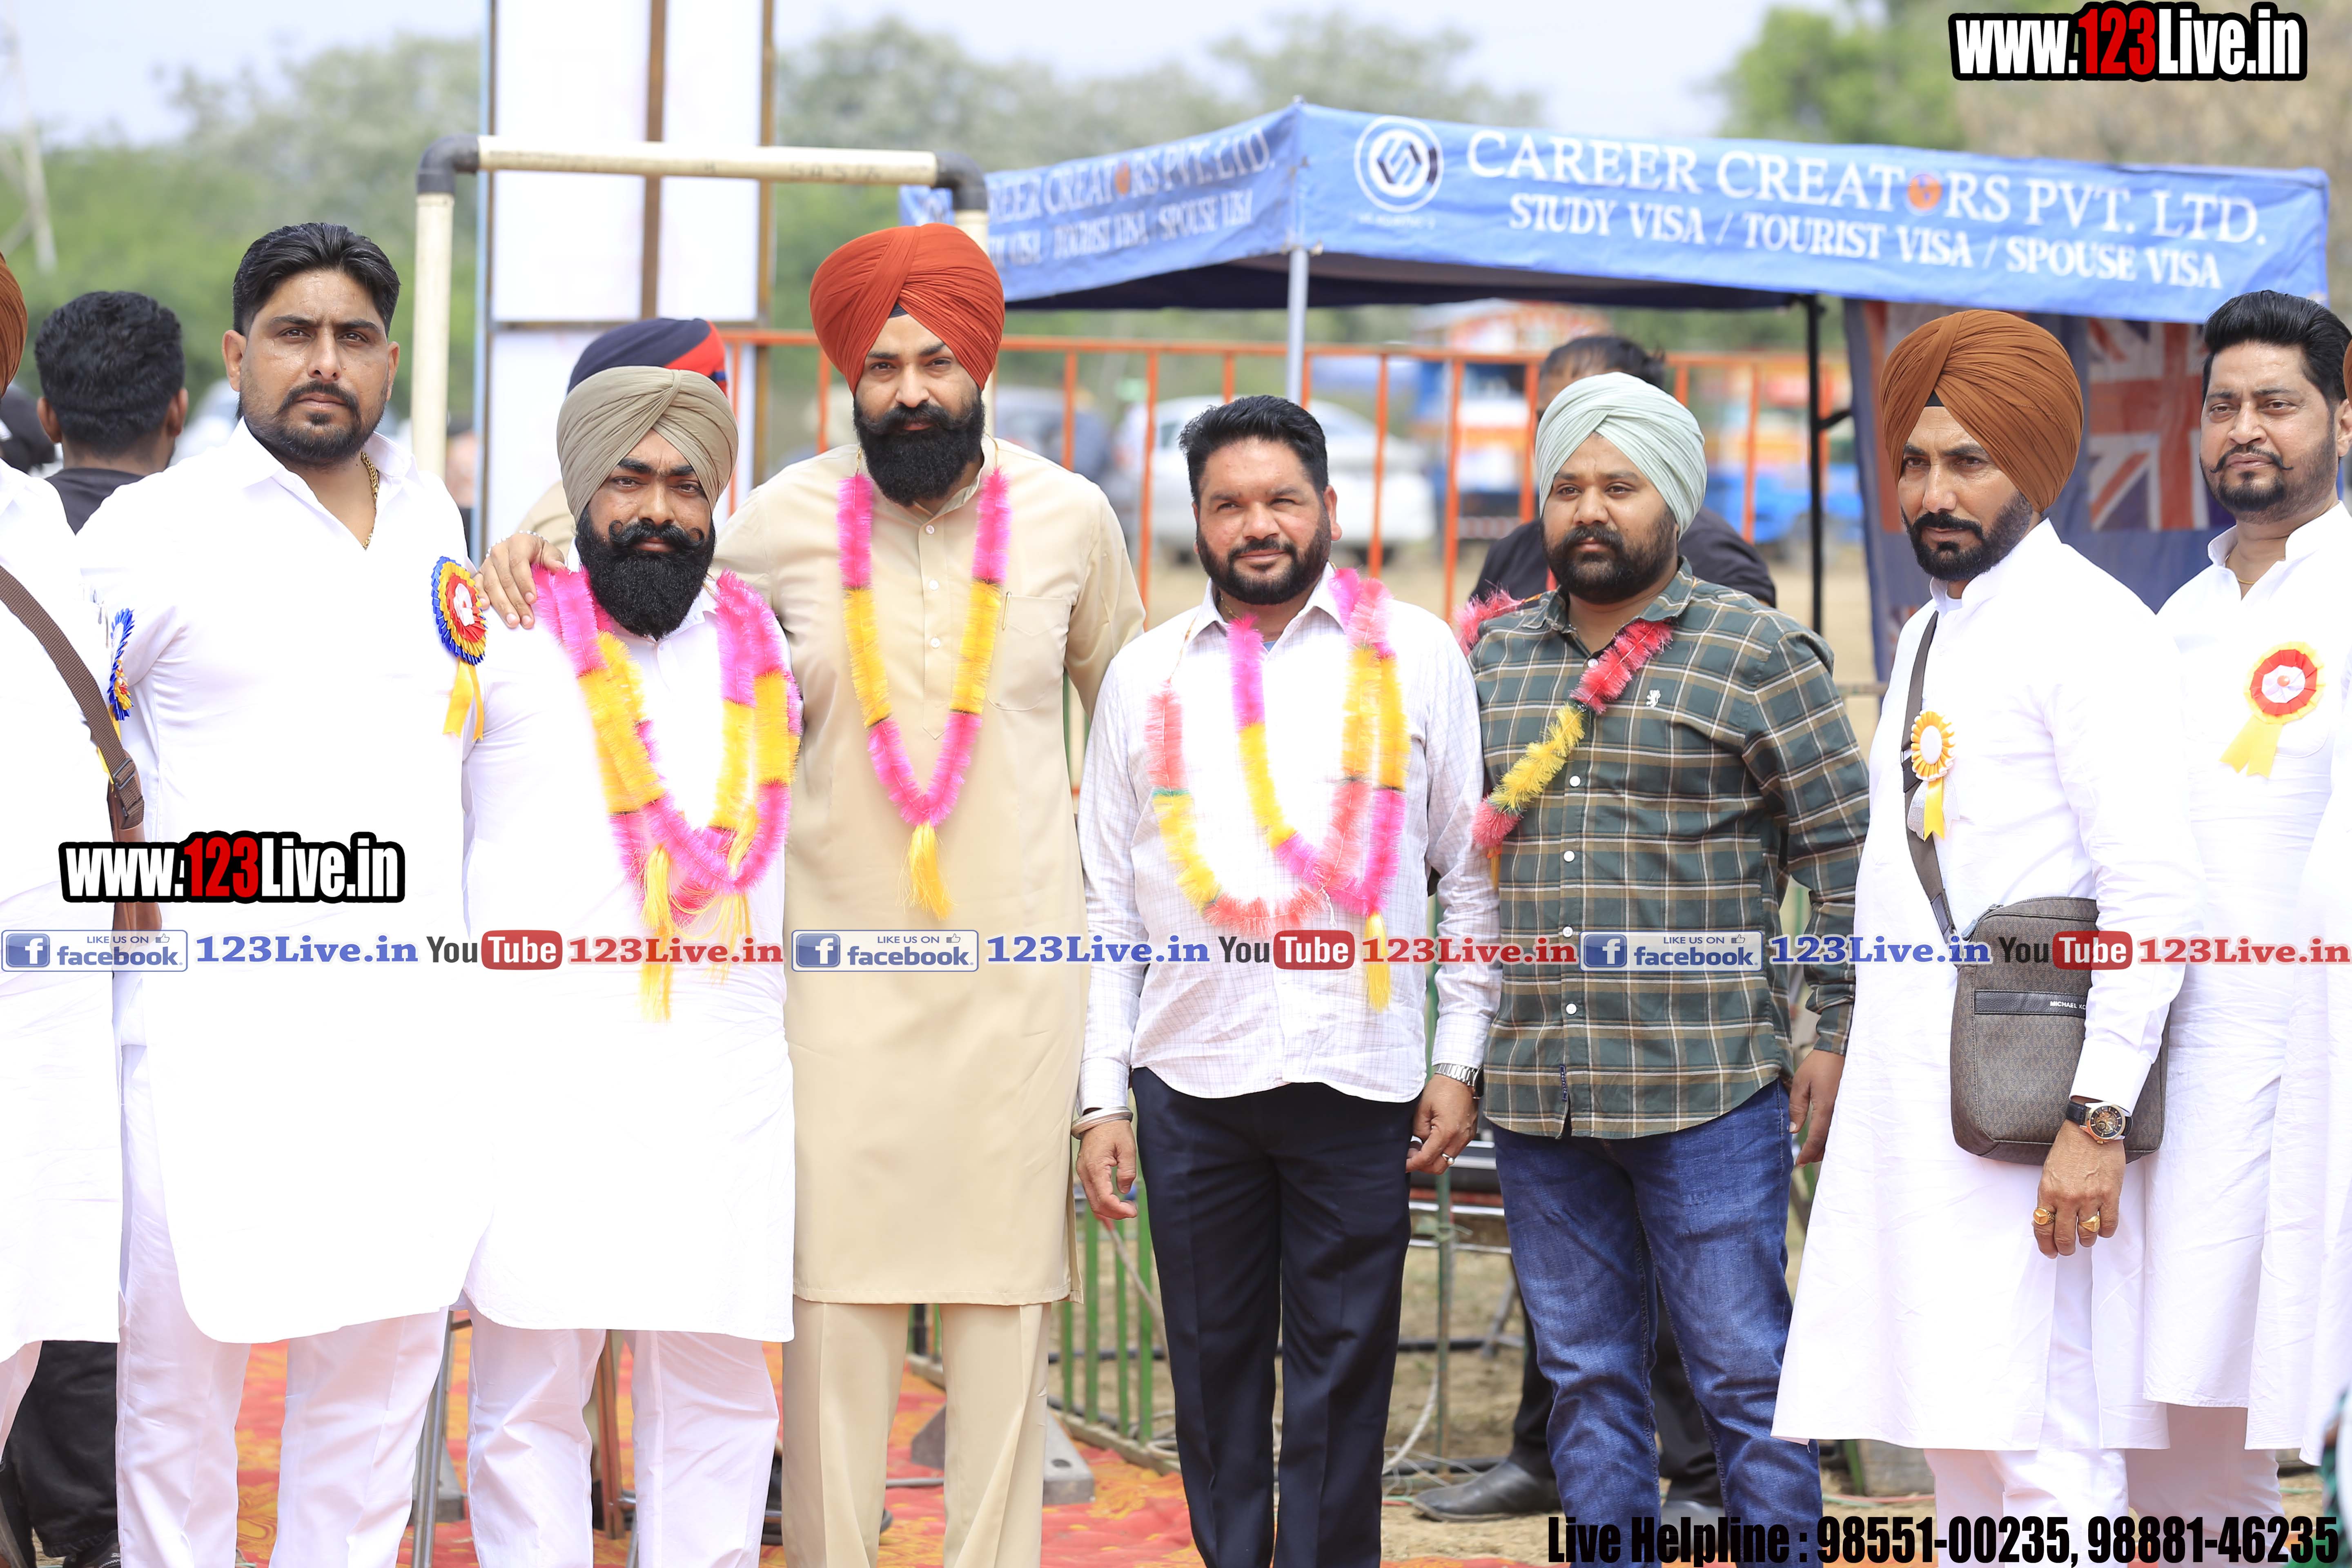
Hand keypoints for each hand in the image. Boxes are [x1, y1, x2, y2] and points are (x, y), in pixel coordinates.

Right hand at [479, 532, 556, 629]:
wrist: (523, 551)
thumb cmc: (538, 554)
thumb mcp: (549, 553)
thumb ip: (554, 561)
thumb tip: (560, 569)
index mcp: (518, 543)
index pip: (519, 563)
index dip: (525, 583)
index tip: (533, 599)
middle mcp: (499, 551)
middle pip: (505, 579)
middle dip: (517, 602)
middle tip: (526, 619)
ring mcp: (488, 563)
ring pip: (492, 585)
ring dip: (502, 605)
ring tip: (513, 621)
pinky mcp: (480, 573)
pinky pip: (477, 585)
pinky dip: (480, 596)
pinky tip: (486, 607)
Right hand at [1076, 1121, 1138, 1220]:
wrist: (1100, 1116)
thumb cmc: (1114, 1129)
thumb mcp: (1128, 1148)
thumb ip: (1127, 1171)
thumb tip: (1125, 1190)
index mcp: (1095, 1167)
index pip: (1104, 1198)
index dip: (1119, 1209)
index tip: (1133, 1211)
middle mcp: (1085, 1172)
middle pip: (1096, 1204)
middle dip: (1114, 1213)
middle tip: (1131, 1211)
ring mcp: (1082, 1172)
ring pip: (1092, 1201)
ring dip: (1109, 1209)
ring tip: (1126, 1207)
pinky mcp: (1084, 1171)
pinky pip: (1091, 1192)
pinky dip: (1102, 1201)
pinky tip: (1114, 1202)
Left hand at [1407, 1074, 1477, 1174]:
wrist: (1461, 1077)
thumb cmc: (1442, 1088)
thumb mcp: (1422, 1108)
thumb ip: (1418, 1130)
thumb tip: (1418, 1142)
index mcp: (1446, 1132)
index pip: (1427, 1158)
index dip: (1413, 1164)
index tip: (1404, 1165)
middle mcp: (1460, 1138)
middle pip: (1440, 1166)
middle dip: (1423, 1165)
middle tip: (1410, 1154)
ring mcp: (1466, 1137)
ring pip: (1447, 1160)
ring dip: (1432, 1157)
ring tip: (1419, 1144)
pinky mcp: (1468, 1134)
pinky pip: (1454, 1150)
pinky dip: (1441, 1150)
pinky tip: (1431, 1139)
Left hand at [1789, 1049, 1843, 1165]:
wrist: (1841, 1048)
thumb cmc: (1819, 1064)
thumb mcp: (1801, 1083)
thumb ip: (1797, 1107)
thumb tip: (1793, 1130)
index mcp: (1826, 1107)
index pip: (1817, 1138)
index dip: (1808, 1153)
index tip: (1799, 1163)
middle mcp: (1840, 1112)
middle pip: (1829, 1142)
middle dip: (1817, 1154)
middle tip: (1805, 1161)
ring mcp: (1848, 1109)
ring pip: (1838, 1137)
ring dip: (1826, 1147)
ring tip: (1813, 1153)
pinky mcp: (1851, 1106)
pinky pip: (1843, 1127)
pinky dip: (1834, 1136)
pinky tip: (1826, 1138)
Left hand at [2034, 1113, 2124, 1258]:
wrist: (2091, 1130)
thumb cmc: (2069, 1148)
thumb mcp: (2049, 1172)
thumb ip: (2049, 1196)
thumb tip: (2050, 1218)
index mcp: (2048, 1191)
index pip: (2043, 1226)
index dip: (2046, 1244)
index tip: (2049, 1251)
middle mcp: (2067, 1198)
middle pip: (2065, 1236)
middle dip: (2065, 1248)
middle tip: (2067, 1251)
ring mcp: (2090, 1198)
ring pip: (2088, 1233)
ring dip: (2086, 1241)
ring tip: (2086, 1240)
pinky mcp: (2110, 1195)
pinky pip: (2109, 1224)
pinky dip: (2106, 1232)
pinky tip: (2103, 1231)